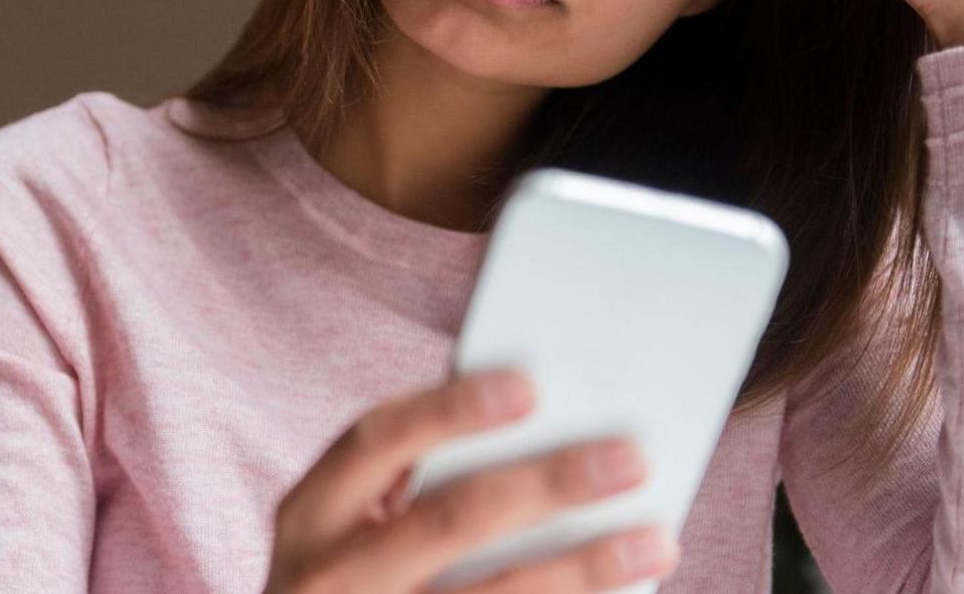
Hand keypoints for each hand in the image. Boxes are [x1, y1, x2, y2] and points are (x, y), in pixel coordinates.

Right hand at [263, 368, 678, 592]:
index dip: (449, 411)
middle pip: (447, 521)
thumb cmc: (348, 577)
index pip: (375, 441)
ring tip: (653, 541)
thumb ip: (409, 480)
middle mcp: (330, 578)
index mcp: (310, 514)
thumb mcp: (346, 527)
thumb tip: (531, 427)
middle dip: (545, 486)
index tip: (529, 387)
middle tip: (628, 459)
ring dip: (582, 568)